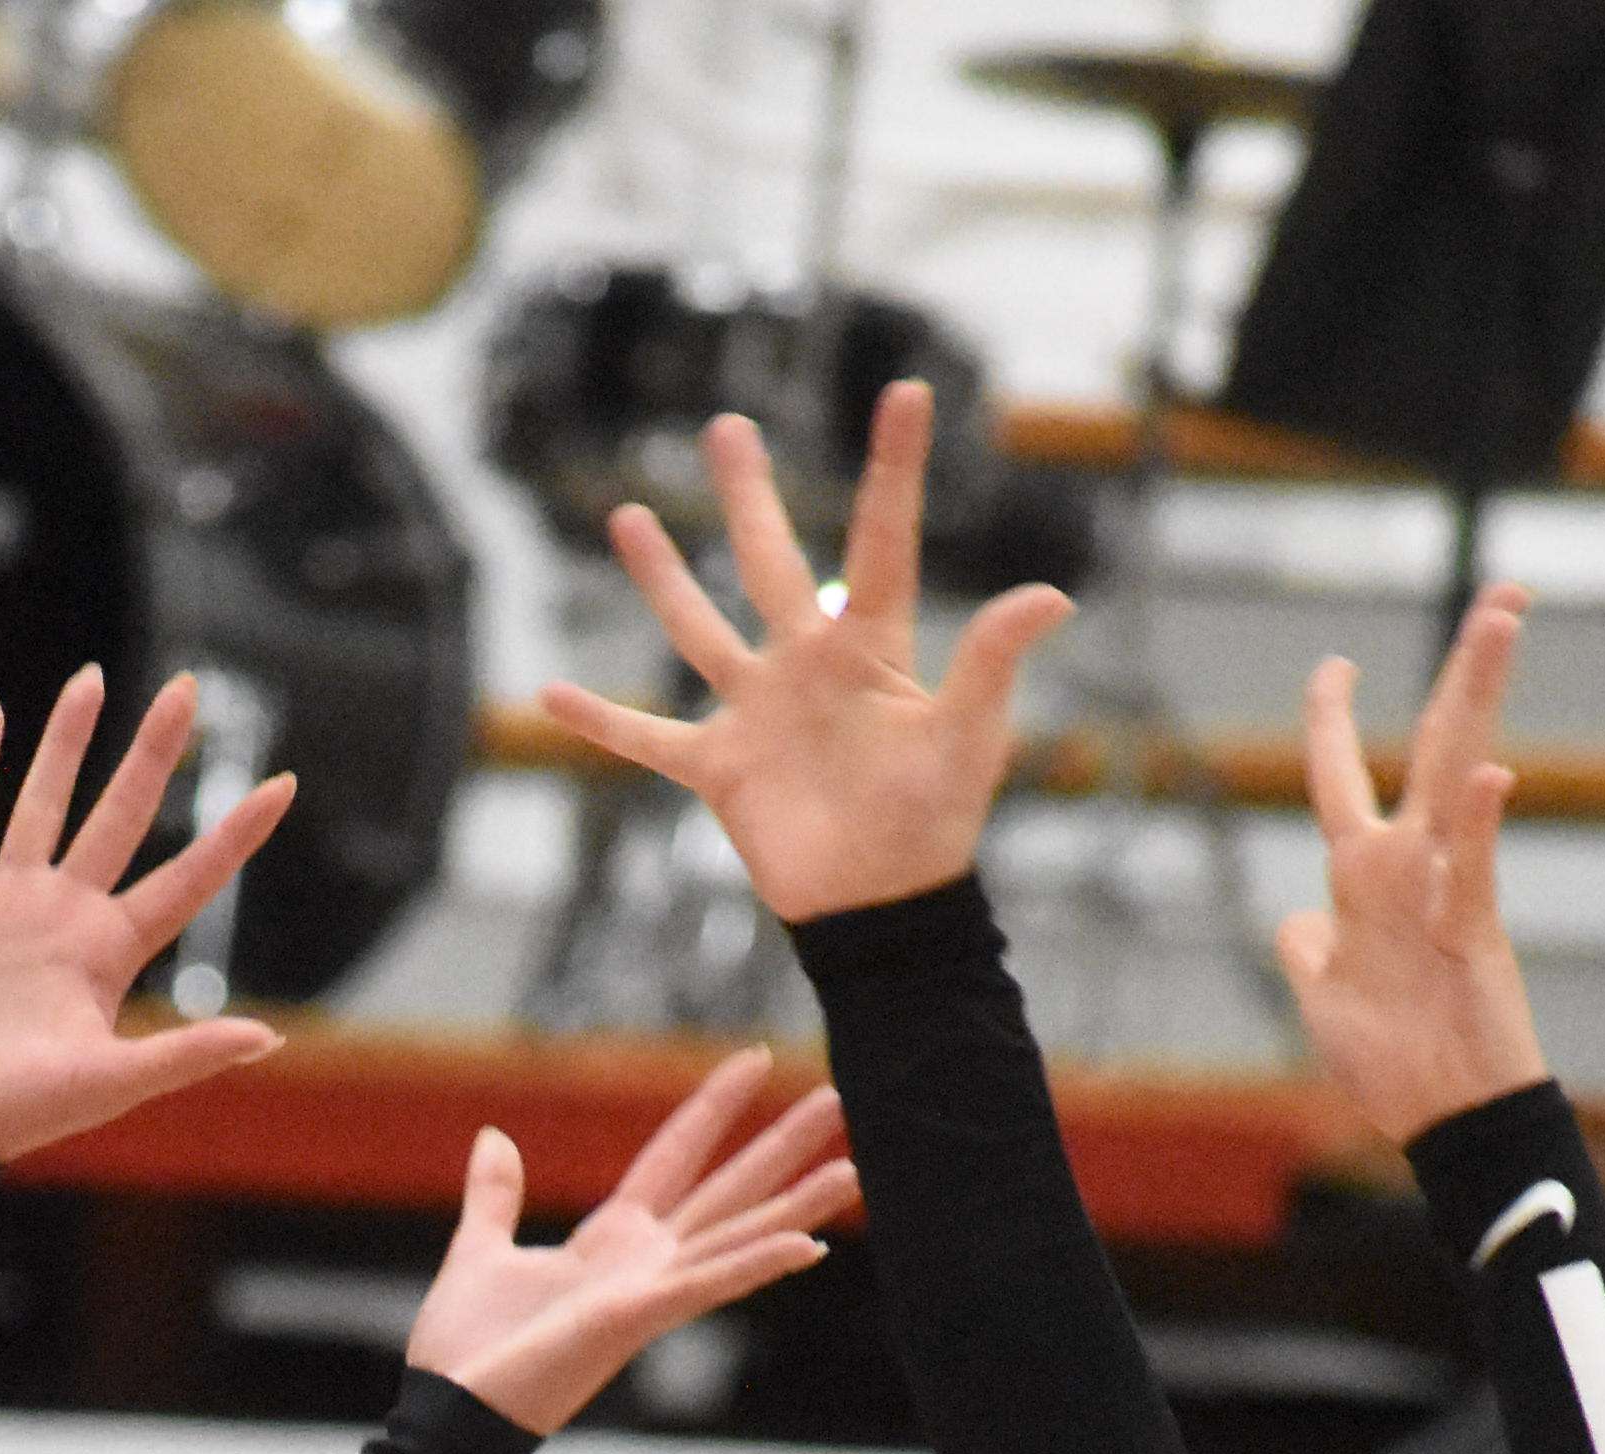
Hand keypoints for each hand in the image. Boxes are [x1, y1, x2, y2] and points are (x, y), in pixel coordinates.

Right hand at [0, 668, 290, 1164]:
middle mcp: (65, 913)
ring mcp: (6, 899)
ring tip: (94, 679)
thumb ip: (185, 1055)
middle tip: (188, 688)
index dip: (235, 835)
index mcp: (110, 952)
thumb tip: (271, 1039)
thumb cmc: (16, 1112)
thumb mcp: (109, 1083)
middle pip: (121, 815)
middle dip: (153, 753)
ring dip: (66, 741)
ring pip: (42, 801)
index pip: (188, 878)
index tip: (284, 785)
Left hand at [406, 1048, 856, 1434]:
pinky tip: (811, 1245)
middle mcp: (644, 1263)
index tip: (750, 1058)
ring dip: (798, 1204)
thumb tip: (494, 1137)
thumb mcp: (480, 1249)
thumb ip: (496, 1197)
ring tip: (854, 1167)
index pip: (675, 1156)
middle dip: (782, 1144)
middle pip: (728, 1191)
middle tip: (836, 1097)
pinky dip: (757, 1264)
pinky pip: (709, 1284)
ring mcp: (649, 1291)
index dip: (713, 1108)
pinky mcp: (638, 1318)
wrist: (451, 1413)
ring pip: (739, 1235)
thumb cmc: (467, 1350)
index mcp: (611, 1241)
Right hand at [532, 380, 1073, 921]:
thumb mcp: (969, 736)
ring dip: (662, 578)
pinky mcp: (719, 768)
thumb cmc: (935, 822)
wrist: (881, 910)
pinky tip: (550, 693)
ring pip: (699, 630)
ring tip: (627, 514)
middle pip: (771, 562)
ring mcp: (756, 713)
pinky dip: (601, 722)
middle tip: (728, 427)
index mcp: (869, 647)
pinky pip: (649, 739)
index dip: (894, 467)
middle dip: (748, 496)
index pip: (883, 540)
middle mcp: (806, 664)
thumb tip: (1053, 596)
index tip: (907, 391)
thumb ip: (992, 662)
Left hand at [1275, 586, 1551, 1144]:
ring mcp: (1444, 891)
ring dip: (1476, 695)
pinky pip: (1474, 869)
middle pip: (1429, 746)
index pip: (1341, 780)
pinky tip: (1492, 776)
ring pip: (1458, 774)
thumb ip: (1306, 949)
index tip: (1334, 665)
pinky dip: (1477, 825)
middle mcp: (1408, 868)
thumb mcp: (1321, 997)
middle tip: (1506, 594)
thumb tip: (1295, 922)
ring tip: (1503, 620)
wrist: (1445, 1120)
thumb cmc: (1392, 1063)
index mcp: (1363, 881)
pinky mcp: (1474, 932)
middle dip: (1464, 669)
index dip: (1331, 722)